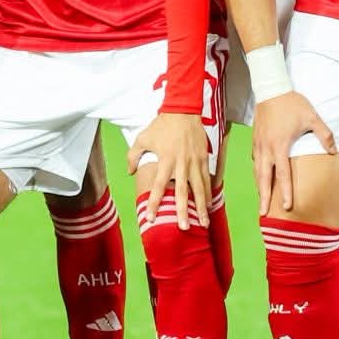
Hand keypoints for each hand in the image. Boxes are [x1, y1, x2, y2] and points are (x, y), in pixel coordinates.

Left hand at [129, 111, 208, 229]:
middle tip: (184, 228)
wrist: (183, 110)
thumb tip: (130, 172)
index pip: (158, 187)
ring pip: (199, 189)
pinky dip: (208, 193)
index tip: (150, 218)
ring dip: (201, 207)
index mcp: (165, 160)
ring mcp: (195, 162)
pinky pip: (207, 180)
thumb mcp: (142, 138)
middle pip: (183, 192)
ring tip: (203, 223)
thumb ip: (133, 156)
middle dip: (183, 211)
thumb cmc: (161, 125)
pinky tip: (208, 205)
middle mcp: (182, 164)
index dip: (154, 203)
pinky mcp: (204, 159)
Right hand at [252, 93, 335, 215]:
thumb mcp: (312, 117)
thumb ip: (324, 135)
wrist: (271, 87)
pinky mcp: (256, 140)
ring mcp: (259, 144)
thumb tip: (334, 151)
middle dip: (263, 197)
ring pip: (257, 171)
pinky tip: (260, 178)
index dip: (285, 192)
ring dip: (259, 187)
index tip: (286, 207)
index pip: (283, 174)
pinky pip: (256, 161)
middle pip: (263, 178)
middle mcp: (267, 148)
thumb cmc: (292, 103)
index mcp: (280, 146)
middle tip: (264, 214)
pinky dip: (257, 173)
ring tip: (261, 202)